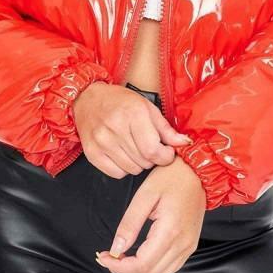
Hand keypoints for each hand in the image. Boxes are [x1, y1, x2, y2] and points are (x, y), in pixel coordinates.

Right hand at [73, 81, 192, 177]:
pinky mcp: (92, 152)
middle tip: (149, 147)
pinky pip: (116, 173)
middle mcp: (116, 128)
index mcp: (133, 114)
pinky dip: (123, 168)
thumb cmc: (120, 101)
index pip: (153, 150)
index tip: (166, 152)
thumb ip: (166, 128)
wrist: (87, 99)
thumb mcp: (147, 107)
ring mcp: (102, 141)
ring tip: (135, 149)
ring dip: (139, 163)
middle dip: (153, 158)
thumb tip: (184, 143)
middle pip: (144, 161)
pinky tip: (123, 154)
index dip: (165, 156)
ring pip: (131, 169)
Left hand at [95, 155, 206, 272]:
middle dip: (125, 271)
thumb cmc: (172, 177)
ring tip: (121, 258)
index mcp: (170, 231)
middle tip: (108, 258)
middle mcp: (183, 243)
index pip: (142, 264)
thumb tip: (116, 249)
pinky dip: (152, 268)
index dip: (120, 267)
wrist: (197, 171)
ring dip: (138, 272)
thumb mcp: (145, 194)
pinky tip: (139, 257)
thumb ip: (130, 223)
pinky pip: (170, 267)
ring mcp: (189, 246)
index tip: (105, 258)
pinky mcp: (190, 244)